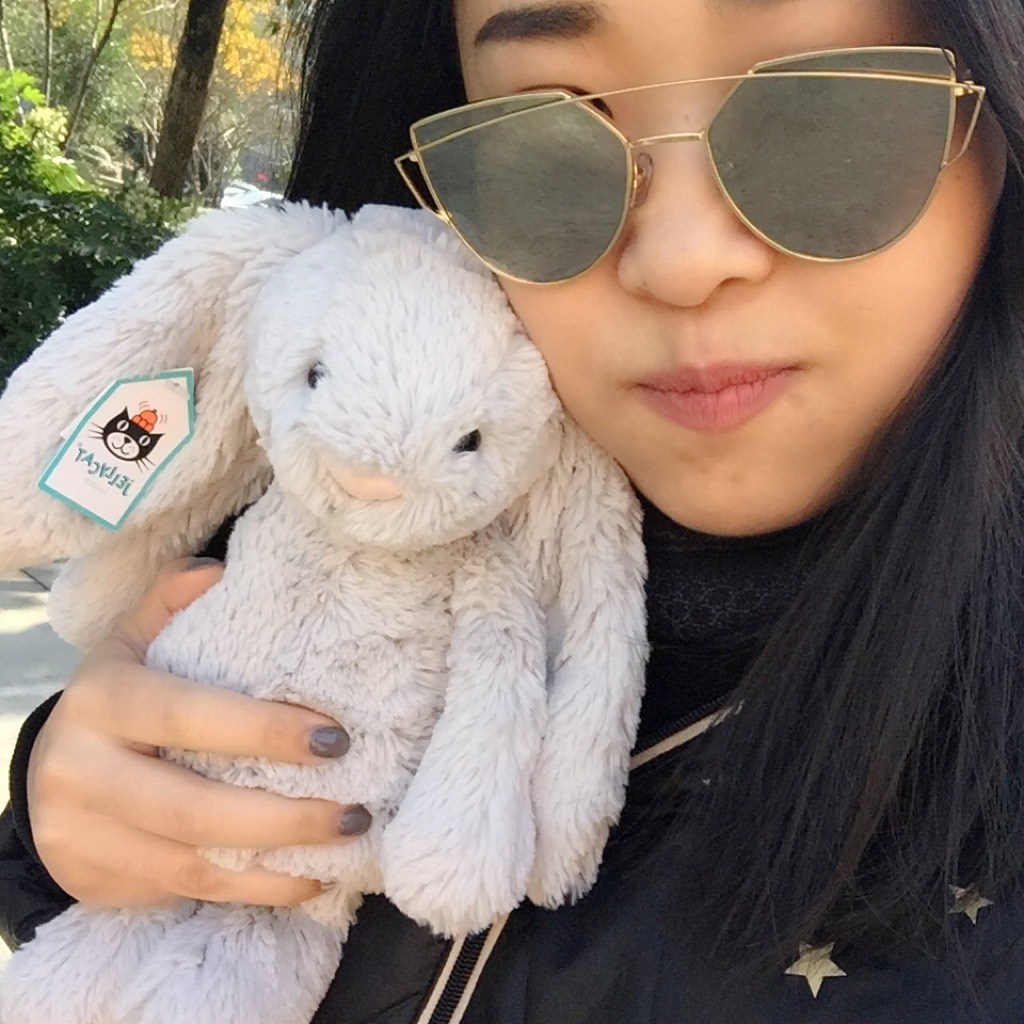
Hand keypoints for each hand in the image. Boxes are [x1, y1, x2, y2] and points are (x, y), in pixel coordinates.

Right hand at [27, 558, 368, 908]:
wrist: (47, 775)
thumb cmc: (116, 700)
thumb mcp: (130, 643)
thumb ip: (168, 602)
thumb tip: (218, 569)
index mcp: (102, 700)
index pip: (189, 716)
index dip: (263, 731)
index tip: (336, 738)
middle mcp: (81, 771)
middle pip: (191, 808)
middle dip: (283, 816)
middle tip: (354, 810)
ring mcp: (82, 834)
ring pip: (191, 862)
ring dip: (278, 862)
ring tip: (344, 844)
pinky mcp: (96, 880)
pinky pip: (185, 891)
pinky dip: (251, 890)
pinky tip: (304, 878)